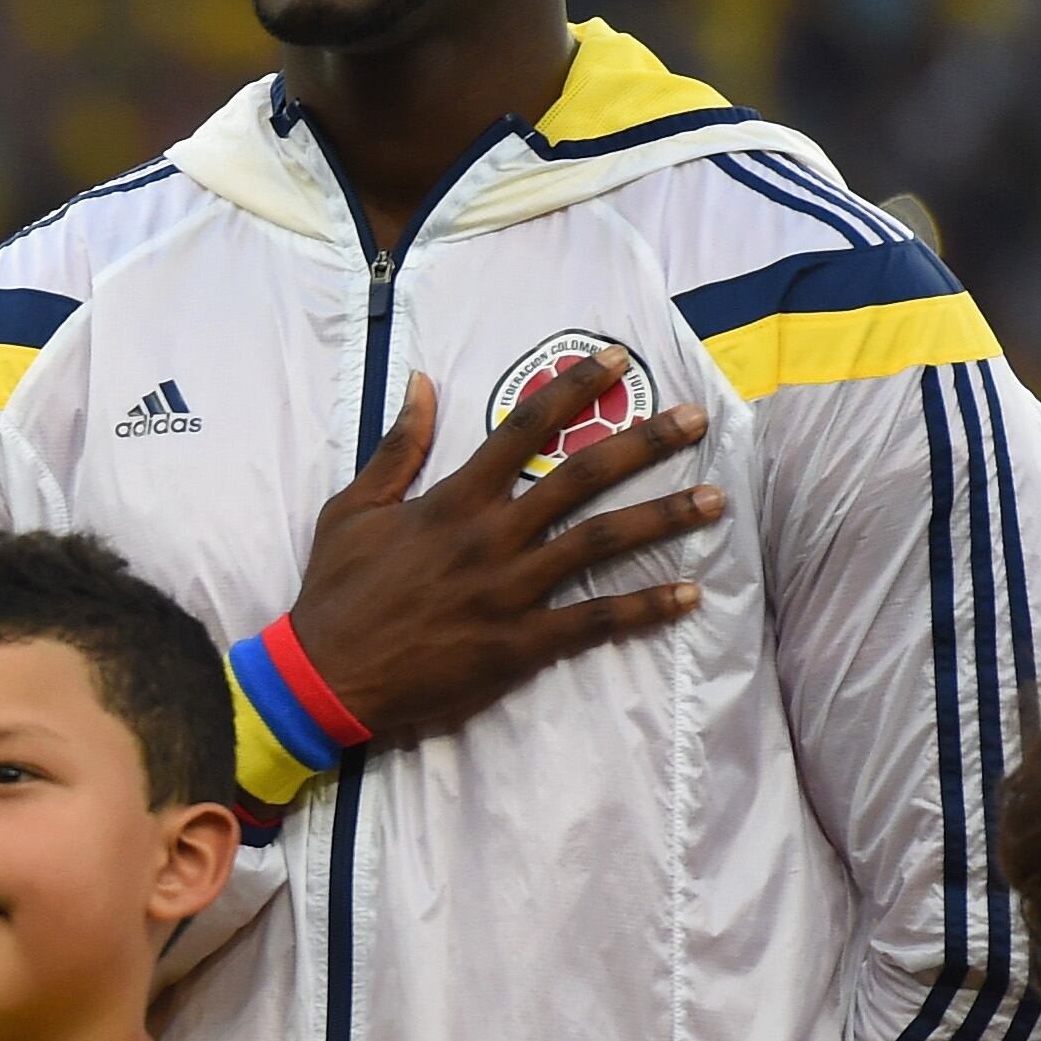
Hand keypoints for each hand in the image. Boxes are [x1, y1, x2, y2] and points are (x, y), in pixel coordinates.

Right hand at [280, 349, 724, 749]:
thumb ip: (397, 448)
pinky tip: (688, 595)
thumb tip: (423, 382)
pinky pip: (594, 620)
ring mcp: (509, 592)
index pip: (523, 429)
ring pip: (600, 544)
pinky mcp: (519, 645)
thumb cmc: (336, 592)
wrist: (325, 678)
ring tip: (715, 500)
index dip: (573, 390)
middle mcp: (490, 538)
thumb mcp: (352, 510)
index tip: (617, 362)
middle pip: (580, 477)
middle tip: (696, 419)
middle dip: (644, 443)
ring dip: (663, 518)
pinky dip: (644, 608)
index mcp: (452, 501)